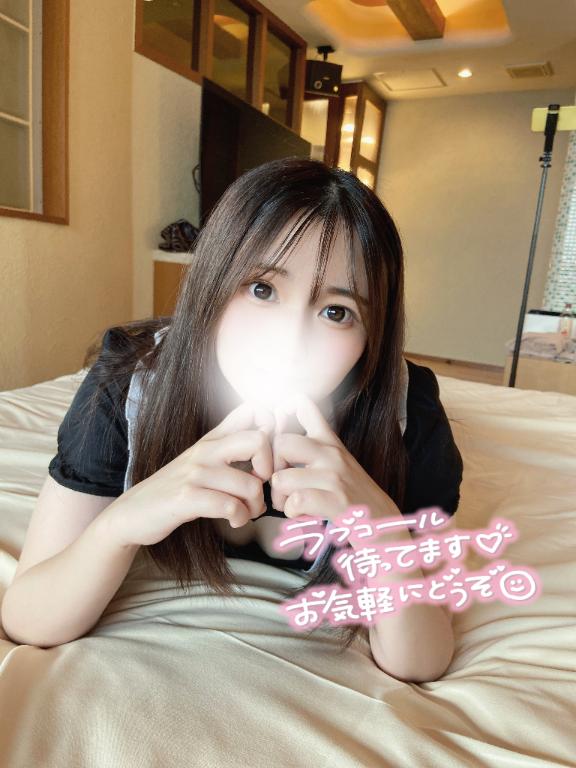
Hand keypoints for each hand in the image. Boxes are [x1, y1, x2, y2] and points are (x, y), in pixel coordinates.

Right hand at [103, 401, 276, 547]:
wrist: (132, 513)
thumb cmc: (174, 489)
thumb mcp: (201, 459)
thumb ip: (228, 446)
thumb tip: (264, 435)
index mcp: (212, 439)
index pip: (253, 410)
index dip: (273, 430)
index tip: (269, 459)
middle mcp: (205, 450)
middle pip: (259, 440)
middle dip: (271, 469)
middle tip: (262, 488)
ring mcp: (195, 473)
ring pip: (250, 484)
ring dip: (256, 506)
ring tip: (247, 513)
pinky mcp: (187, 498)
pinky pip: (230, 506)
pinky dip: (240, 518)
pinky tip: (235, 521)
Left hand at [269, 393, 398, 524]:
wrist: (385, 521)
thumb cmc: (353, 495)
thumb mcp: (336, 462)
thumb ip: (312, 448)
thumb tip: (277, 442)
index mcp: (329, 442)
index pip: (303, 405)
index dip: (281, 413)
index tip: (276, 439)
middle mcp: (331, 454)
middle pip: (281, 443)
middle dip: (273, 469)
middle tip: (282, 486)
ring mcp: (335, 476)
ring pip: (282, 478)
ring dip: (280, 499)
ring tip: (292, 505)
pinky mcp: (337, 501)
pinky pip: (297, 501)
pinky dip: (292, 513)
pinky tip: (302, 515)